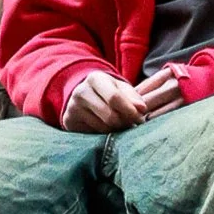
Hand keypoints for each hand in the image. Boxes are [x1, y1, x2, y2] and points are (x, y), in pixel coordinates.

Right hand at [61, 69, 185, 133]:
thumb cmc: (108, 92)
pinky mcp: (69, 121)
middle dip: (125, 123)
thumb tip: (143, 108)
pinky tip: (108, 130)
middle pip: (110, 116)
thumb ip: (134, 95)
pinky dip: (104, 134)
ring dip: (117, 131)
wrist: (80, 95)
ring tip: (122, 127)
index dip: (130, 110)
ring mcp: (73, 108)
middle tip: (133, 125)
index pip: (115, 97)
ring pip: (103, 127)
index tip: (141, 117)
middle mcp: (81, 92)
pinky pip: (93, 134)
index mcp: (96, 79)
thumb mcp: (120, 88)